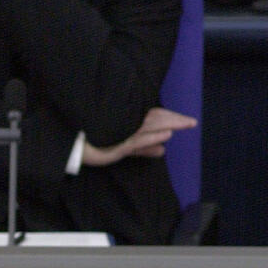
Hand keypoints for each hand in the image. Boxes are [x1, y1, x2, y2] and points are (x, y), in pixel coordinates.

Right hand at [82, 107, 196, 166]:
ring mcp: (122, 133)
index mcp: (130, 121)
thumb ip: (143, 149)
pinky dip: (152, 138)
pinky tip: (166, 136)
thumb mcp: (126, 148)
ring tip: (185, 125)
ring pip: (148, 126)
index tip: (187, 121)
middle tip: (191, 123)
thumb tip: (163, 151)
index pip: (154, 116)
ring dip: (167, 124)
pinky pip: (136, 141)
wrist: (75, 148)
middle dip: (174, 120)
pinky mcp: (117, 145)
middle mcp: (127, 124)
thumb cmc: (98, 143)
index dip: (171, 117)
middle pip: (155, 118)